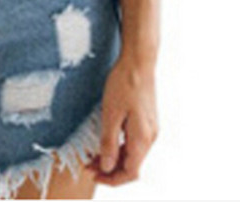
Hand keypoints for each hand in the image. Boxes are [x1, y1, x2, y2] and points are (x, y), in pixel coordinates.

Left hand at [85, 51, 158, 185]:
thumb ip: (109, 143)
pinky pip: (135, 142)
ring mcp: (151, 128)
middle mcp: (151, 137)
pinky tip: (107, 140)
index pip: (130, 172)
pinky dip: (121, 146)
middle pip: (132, 165)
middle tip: (88, 164)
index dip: (111, 179)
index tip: (93, 174)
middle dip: (110, 169)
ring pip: (133, 154)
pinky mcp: (147, 120)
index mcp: (142, 138)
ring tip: (94, 154)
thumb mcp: (111, 114)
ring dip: (115, 158)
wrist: (139, 61)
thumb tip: (107, 167)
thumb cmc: (124, 83)